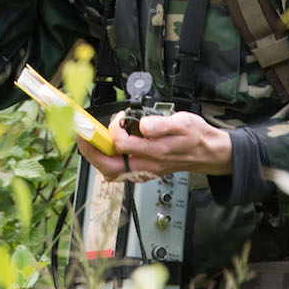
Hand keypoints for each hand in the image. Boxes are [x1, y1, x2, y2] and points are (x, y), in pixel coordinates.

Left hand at [76, 110, 232, 180]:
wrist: (207, 153)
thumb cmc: (195, 137)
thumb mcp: (183, 122)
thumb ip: (161, 124)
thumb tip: (143, 124)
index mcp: (153, 152)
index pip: (121, 144)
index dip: (114, 128)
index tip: (119, 117)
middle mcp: (145, 165)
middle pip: (107, 165)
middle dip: (90, 149)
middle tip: (81, 134)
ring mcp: (142, 171)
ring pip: (110, 170)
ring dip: (96, 156)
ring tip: (90, 140)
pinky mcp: (142, 171)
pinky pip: (118, 172)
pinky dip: (106, 161)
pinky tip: (104, 149)